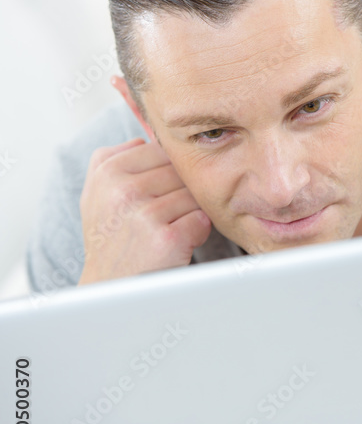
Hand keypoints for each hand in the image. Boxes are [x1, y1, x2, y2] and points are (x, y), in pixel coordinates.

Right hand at [78, 137, 211, 284]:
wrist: (110, 290)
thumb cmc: (110, 239)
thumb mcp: (97, 194)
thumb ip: (112, 158)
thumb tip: (144, 134)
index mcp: (108, 171)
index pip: (163, 151)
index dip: (167, 175)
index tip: (153, 196)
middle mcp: (123, 190)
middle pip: (181, 172)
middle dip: (180, 194)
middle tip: (161, 219)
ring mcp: (145, 214)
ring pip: (194, 195)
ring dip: (190, 214)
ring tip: (166, 232)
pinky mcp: (167, 238)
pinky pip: (202, 219)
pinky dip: (197, 234)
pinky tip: (176, 245)